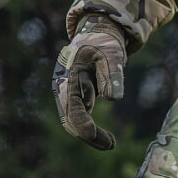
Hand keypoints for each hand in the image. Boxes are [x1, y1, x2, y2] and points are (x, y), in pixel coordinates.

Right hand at [52, 14, 126, 150]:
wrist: (99, 31)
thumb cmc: (105, 41)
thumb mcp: (111, 52)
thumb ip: (112, 72)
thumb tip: (113, 99)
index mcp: (68, 77)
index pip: (72, 108)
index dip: (84, 125)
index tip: (97, 137)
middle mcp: (64, 87)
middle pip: (71, 119)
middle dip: (89, 135)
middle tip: (111, 145)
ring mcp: (69, 92)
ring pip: (75, 120)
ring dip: (90, 134)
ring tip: (111, 144)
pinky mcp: (78, 95)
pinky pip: (82, 116)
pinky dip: (92, 128)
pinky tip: (107, 138)